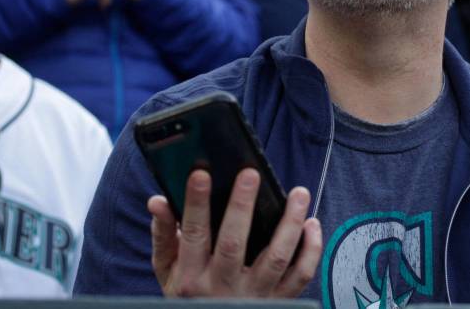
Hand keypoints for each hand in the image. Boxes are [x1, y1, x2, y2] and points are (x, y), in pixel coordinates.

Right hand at [148, 168, 322, 297]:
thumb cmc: (190, 294)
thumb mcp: (167, 271)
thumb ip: (163, 234)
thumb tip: (158, 201)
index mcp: (191, 277)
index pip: (193, 235)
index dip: (195, 204)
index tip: (200, 173)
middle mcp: (223, 288)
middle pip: (234, 244)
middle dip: (241, 206)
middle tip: (250, 173)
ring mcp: (254, 296)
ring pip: (276, 257)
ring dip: (289, 223)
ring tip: (298, 192)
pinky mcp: (279, 301)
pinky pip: (301, 275)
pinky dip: (311, 249)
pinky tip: (311, 223)